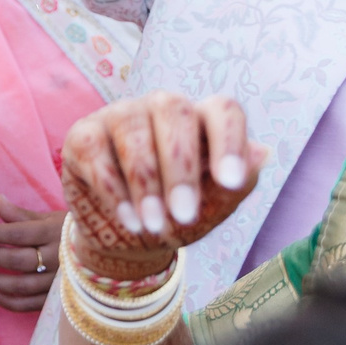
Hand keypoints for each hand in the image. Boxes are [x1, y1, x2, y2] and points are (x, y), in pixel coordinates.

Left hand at [0, 196, 64, 312]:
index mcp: (53, 232)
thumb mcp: (48, 217)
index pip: (16, 233)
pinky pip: (31, 304)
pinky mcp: (58, 297)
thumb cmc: (69, 231)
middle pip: (17, 260)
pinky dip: (9, 304)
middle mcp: (57, 257)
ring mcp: (58, 280)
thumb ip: (20, 214)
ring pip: (22, 285)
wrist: (102, 252)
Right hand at [59, 92, 266, 283]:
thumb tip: (261, 153)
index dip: (228, 140)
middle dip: (180, 168)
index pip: (222, 109)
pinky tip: (127, 218)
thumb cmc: (179, 213)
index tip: (230, 182)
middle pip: (173, 111)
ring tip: (152, 225)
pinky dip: (111, 187)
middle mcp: (161, 107)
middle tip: (184, 216)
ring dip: (144, 182)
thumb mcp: (213, 208)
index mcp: (201, 120)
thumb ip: (236, 184)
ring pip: (132, 127)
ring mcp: (120, 115)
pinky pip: (94, 148)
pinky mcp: (84, 134)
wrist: (130, 237)